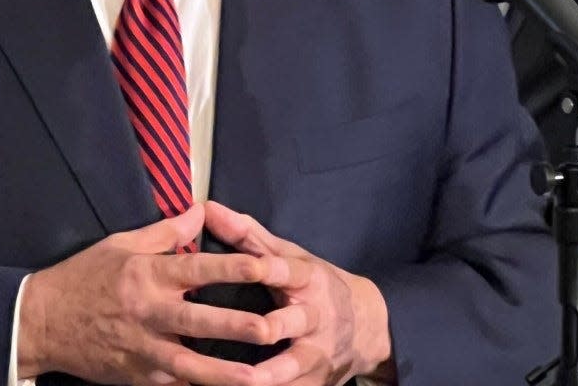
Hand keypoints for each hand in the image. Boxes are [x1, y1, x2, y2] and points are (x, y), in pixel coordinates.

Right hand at [18, 204, 309, 383]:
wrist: (43, 321)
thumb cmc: (86, 275)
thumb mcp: (122, 243)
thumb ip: (166, 232)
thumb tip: (200, 212)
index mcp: (148, 274)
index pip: (198, 268)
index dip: (233, 266)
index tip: (265, 264)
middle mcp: (149, 312)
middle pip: (200, 320)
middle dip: (237, 325)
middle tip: (272, 328)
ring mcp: (142, 349)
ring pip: (189, 364)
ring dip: (223, 372)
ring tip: (256, 378)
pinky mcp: (136, 376)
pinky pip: (171, 385)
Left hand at [202, 201, 395, 385]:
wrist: (368, 327)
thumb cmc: (315, 283)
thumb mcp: (290, 255)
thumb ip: (247, 235)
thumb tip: (208, 209)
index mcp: (307, 279)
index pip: (284, 270)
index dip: (263, 267)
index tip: (244, 266)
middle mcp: (314, 316)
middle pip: (287, 323)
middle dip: (264, 328)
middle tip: (235, 330)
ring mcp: (316, 353)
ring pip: (290, 366)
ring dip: (265, 376)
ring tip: (238, 381)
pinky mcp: (316, 382)